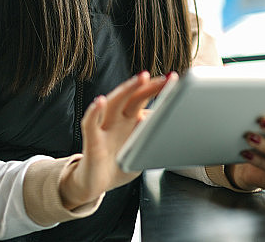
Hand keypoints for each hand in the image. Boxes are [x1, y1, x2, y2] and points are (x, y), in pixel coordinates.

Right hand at [59, 71, 174, 208]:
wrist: (94, 186)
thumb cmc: (117, 166)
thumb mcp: (141, 154)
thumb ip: (154, 142)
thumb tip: (173, 132)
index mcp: (130, 121)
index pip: (143, 99)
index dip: (157, 89)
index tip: (173, 80)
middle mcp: (117, 120)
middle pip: (132, 97)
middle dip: (148, 86)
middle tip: (164, 78)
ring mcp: (104, 128)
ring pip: (113, 102)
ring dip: (126, 89)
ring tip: (140, 79)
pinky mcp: (92, 141)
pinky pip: (90, 123)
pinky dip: (94, 112)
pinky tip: (100, 101)